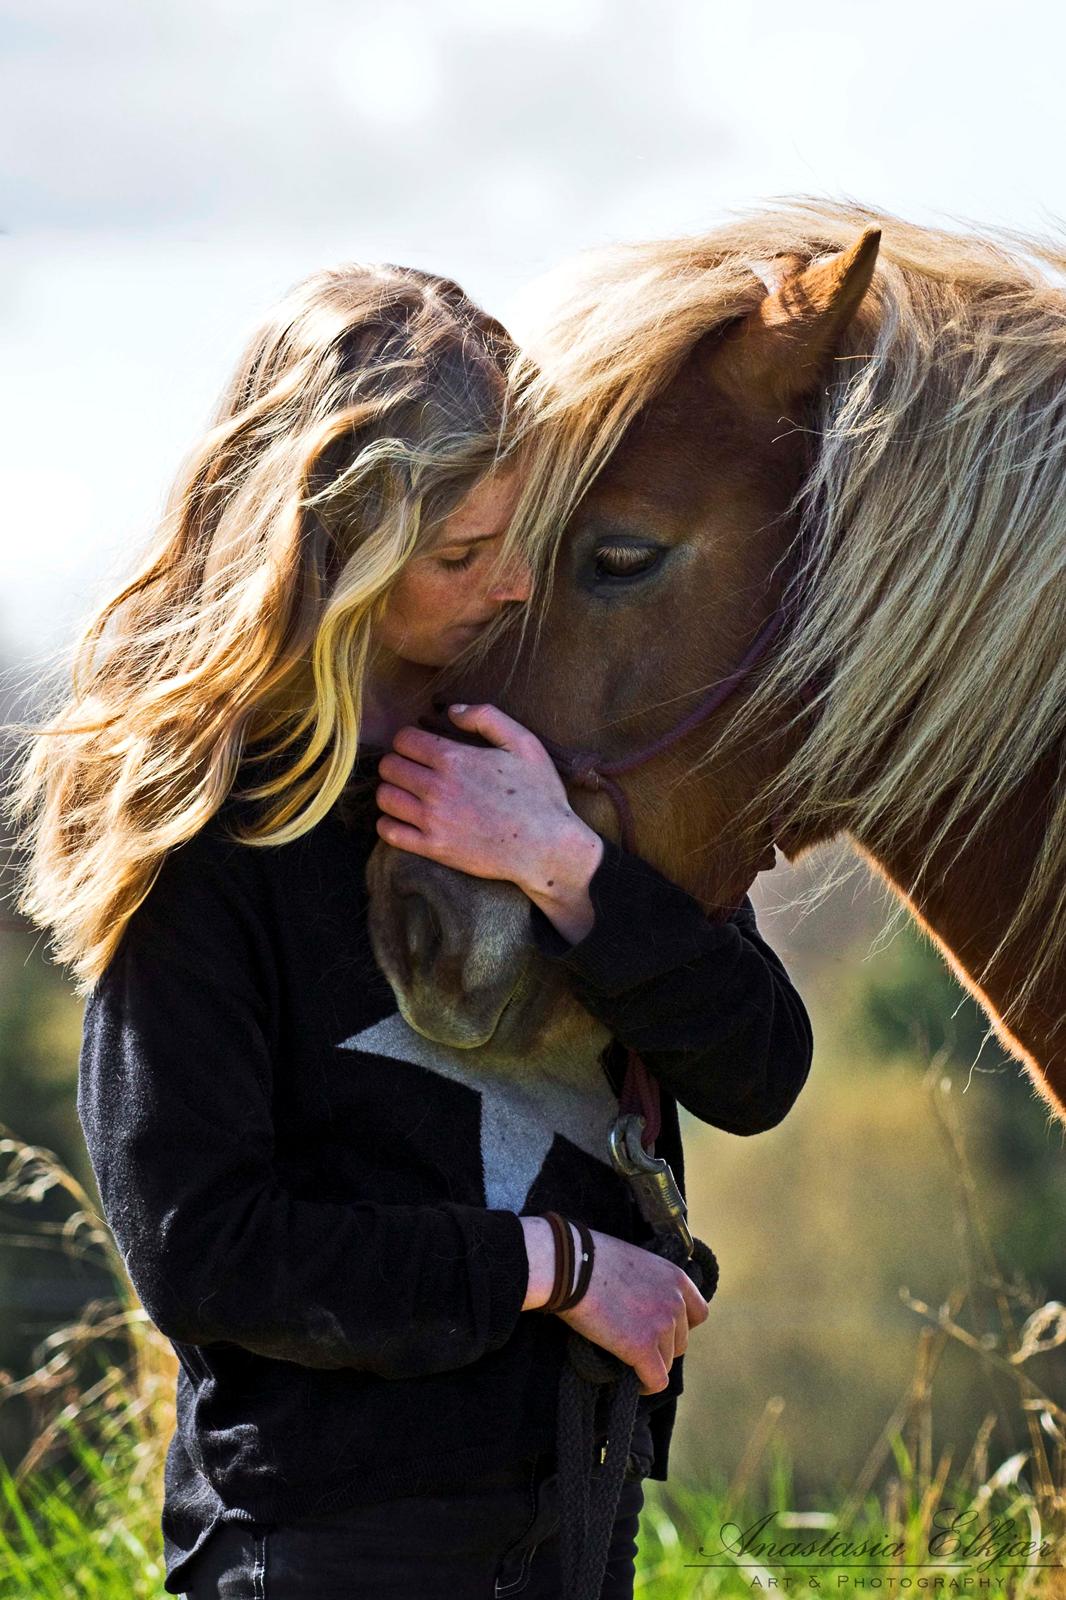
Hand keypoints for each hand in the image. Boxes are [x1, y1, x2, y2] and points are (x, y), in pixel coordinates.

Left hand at [374, 704, 603, 939]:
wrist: (547, 847)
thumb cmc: (539, 794)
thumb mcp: (523, 743)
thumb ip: (486, 717)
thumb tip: (452, 711)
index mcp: (454, 759)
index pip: (403, 739)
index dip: (409, 739)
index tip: (420, 747)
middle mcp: (437, 788)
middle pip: (389, 766)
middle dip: (398, 762)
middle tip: (413, 769)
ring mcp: (432, 820)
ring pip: (384, 797)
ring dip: (392, 791)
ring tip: (408, 793)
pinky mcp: (433, 849)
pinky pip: (389, 832)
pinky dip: (389, 823)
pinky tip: (405, 819)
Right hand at [520, 1218, 708, 1395]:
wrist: (569, 1266)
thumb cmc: (591, 1260)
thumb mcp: (634, 1261)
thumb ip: (651, 1283)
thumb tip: (646, 1305)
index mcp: (676, 1278)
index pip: (699, 1314)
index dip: (680, 1326)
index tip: (659, 1330)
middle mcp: (676, 1301)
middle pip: (681, 1342)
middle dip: (661, 1347)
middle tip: (635, 1345)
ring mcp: (661, 1324)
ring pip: (667, 1362)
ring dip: (650, 1364)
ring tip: (628, 1361)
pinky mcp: (642, 1347)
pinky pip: (656, 1380)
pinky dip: (646, 1385)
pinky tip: (635, 1384)